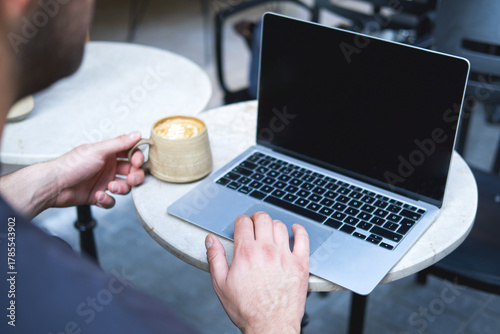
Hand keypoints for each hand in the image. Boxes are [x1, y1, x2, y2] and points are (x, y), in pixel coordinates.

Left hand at [0, 132, 144, 217]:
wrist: (54, 185)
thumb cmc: (72, 165)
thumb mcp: (98, 151)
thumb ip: (119, 143)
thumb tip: (136, 133)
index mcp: (108, 154)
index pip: (131, 154)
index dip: (137, 158)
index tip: (137, 162)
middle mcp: (108, 167)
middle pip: (132, 172)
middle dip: (134, 176)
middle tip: (131, 179)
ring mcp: (103, 182)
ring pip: (124, 187)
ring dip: (121, 188)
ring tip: (110, 187)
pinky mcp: (98, 196)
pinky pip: (111, 200)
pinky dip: (107, 200)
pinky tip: (99, 196)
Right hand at [205, 211, 309, 333]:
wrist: (270, 326)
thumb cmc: (246, 309)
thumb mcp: (221, 284)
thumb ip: (215, 258)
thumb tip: (210, 240)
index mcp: (246, 253)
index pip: (243, 222)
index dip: (241, 221)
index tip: (241, 226)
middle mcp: (266, 250)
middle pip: (263, 219)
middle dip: (256, 218)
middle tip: (255, 224)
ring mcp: (285, 256)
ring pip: (280, 226)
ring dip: (273, 225)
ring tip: (270, 231)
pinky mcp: (300, 264)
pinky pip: (303, 239)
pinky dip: (299, 230)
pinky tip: (295, 230)